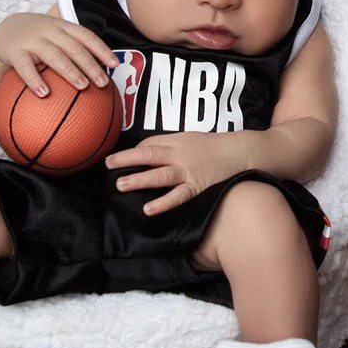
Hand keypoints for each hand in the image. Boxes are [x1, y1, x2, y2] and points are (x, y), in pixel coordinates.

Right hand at [0, 12, 115, 95]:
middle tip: (103, 82)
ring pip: (54, 55)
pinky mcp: (14, 51)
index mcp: (62, 27)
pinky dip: (35, 80)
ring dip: (70, 71)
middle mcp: (49, 31)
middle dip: (91, 64)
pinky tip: (44, 93)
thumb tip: (97, 81)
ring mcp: (31, 40)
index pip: (86, 36)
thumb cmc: (38, 40)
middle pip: (74, 47)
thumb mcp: (55, 38)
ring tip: (82, 86)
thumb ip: (72, 52)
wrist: (4, 29)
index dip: (102, 49)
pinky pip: (25, 67)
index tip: (115, 65)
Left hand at [105, 131, 244, 215]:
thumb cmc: (213, 146)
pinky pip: (178, 196)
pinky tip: (148, 209)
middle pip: (149, 156)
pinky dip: (163, 203)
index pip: (149, 144)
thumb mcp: (190, 137)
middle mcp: (179, 155)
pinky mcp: (196, 187)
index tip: (118, 159)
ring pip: (159, 175)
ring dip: (139, 179)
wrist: (239, 152)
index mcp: (176, 141)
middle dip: (127, 159)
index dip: (133, 152)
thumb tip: (146, 150)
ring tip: (121, 184)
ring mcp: (187, 172)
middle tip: (108, 164)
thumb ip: (169, 144)